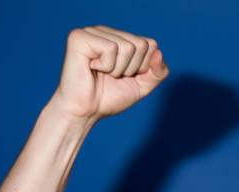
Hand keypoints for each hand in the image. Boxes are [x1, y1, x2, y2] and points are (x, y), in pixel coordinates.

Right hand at [50, 25, 168, 120]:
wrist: (86, 112)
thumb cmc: (109, 98)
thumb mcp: (142, 86)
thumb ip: (158, 72)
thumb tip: (158, 51)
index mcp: (120, 38)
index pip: (150, 44)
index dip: (143, 67)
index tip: (125, 76)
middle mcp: (106, 32)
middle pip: (141, 44)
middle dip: (131, 68)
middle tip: (112, 76)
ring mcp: (92, 32)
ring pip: (128, 46)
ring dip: (118, 69)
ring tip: (101, 73)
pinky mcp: (80, 37)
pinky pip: (111, 48)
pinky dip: (106, 65)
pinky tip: (92, 68)